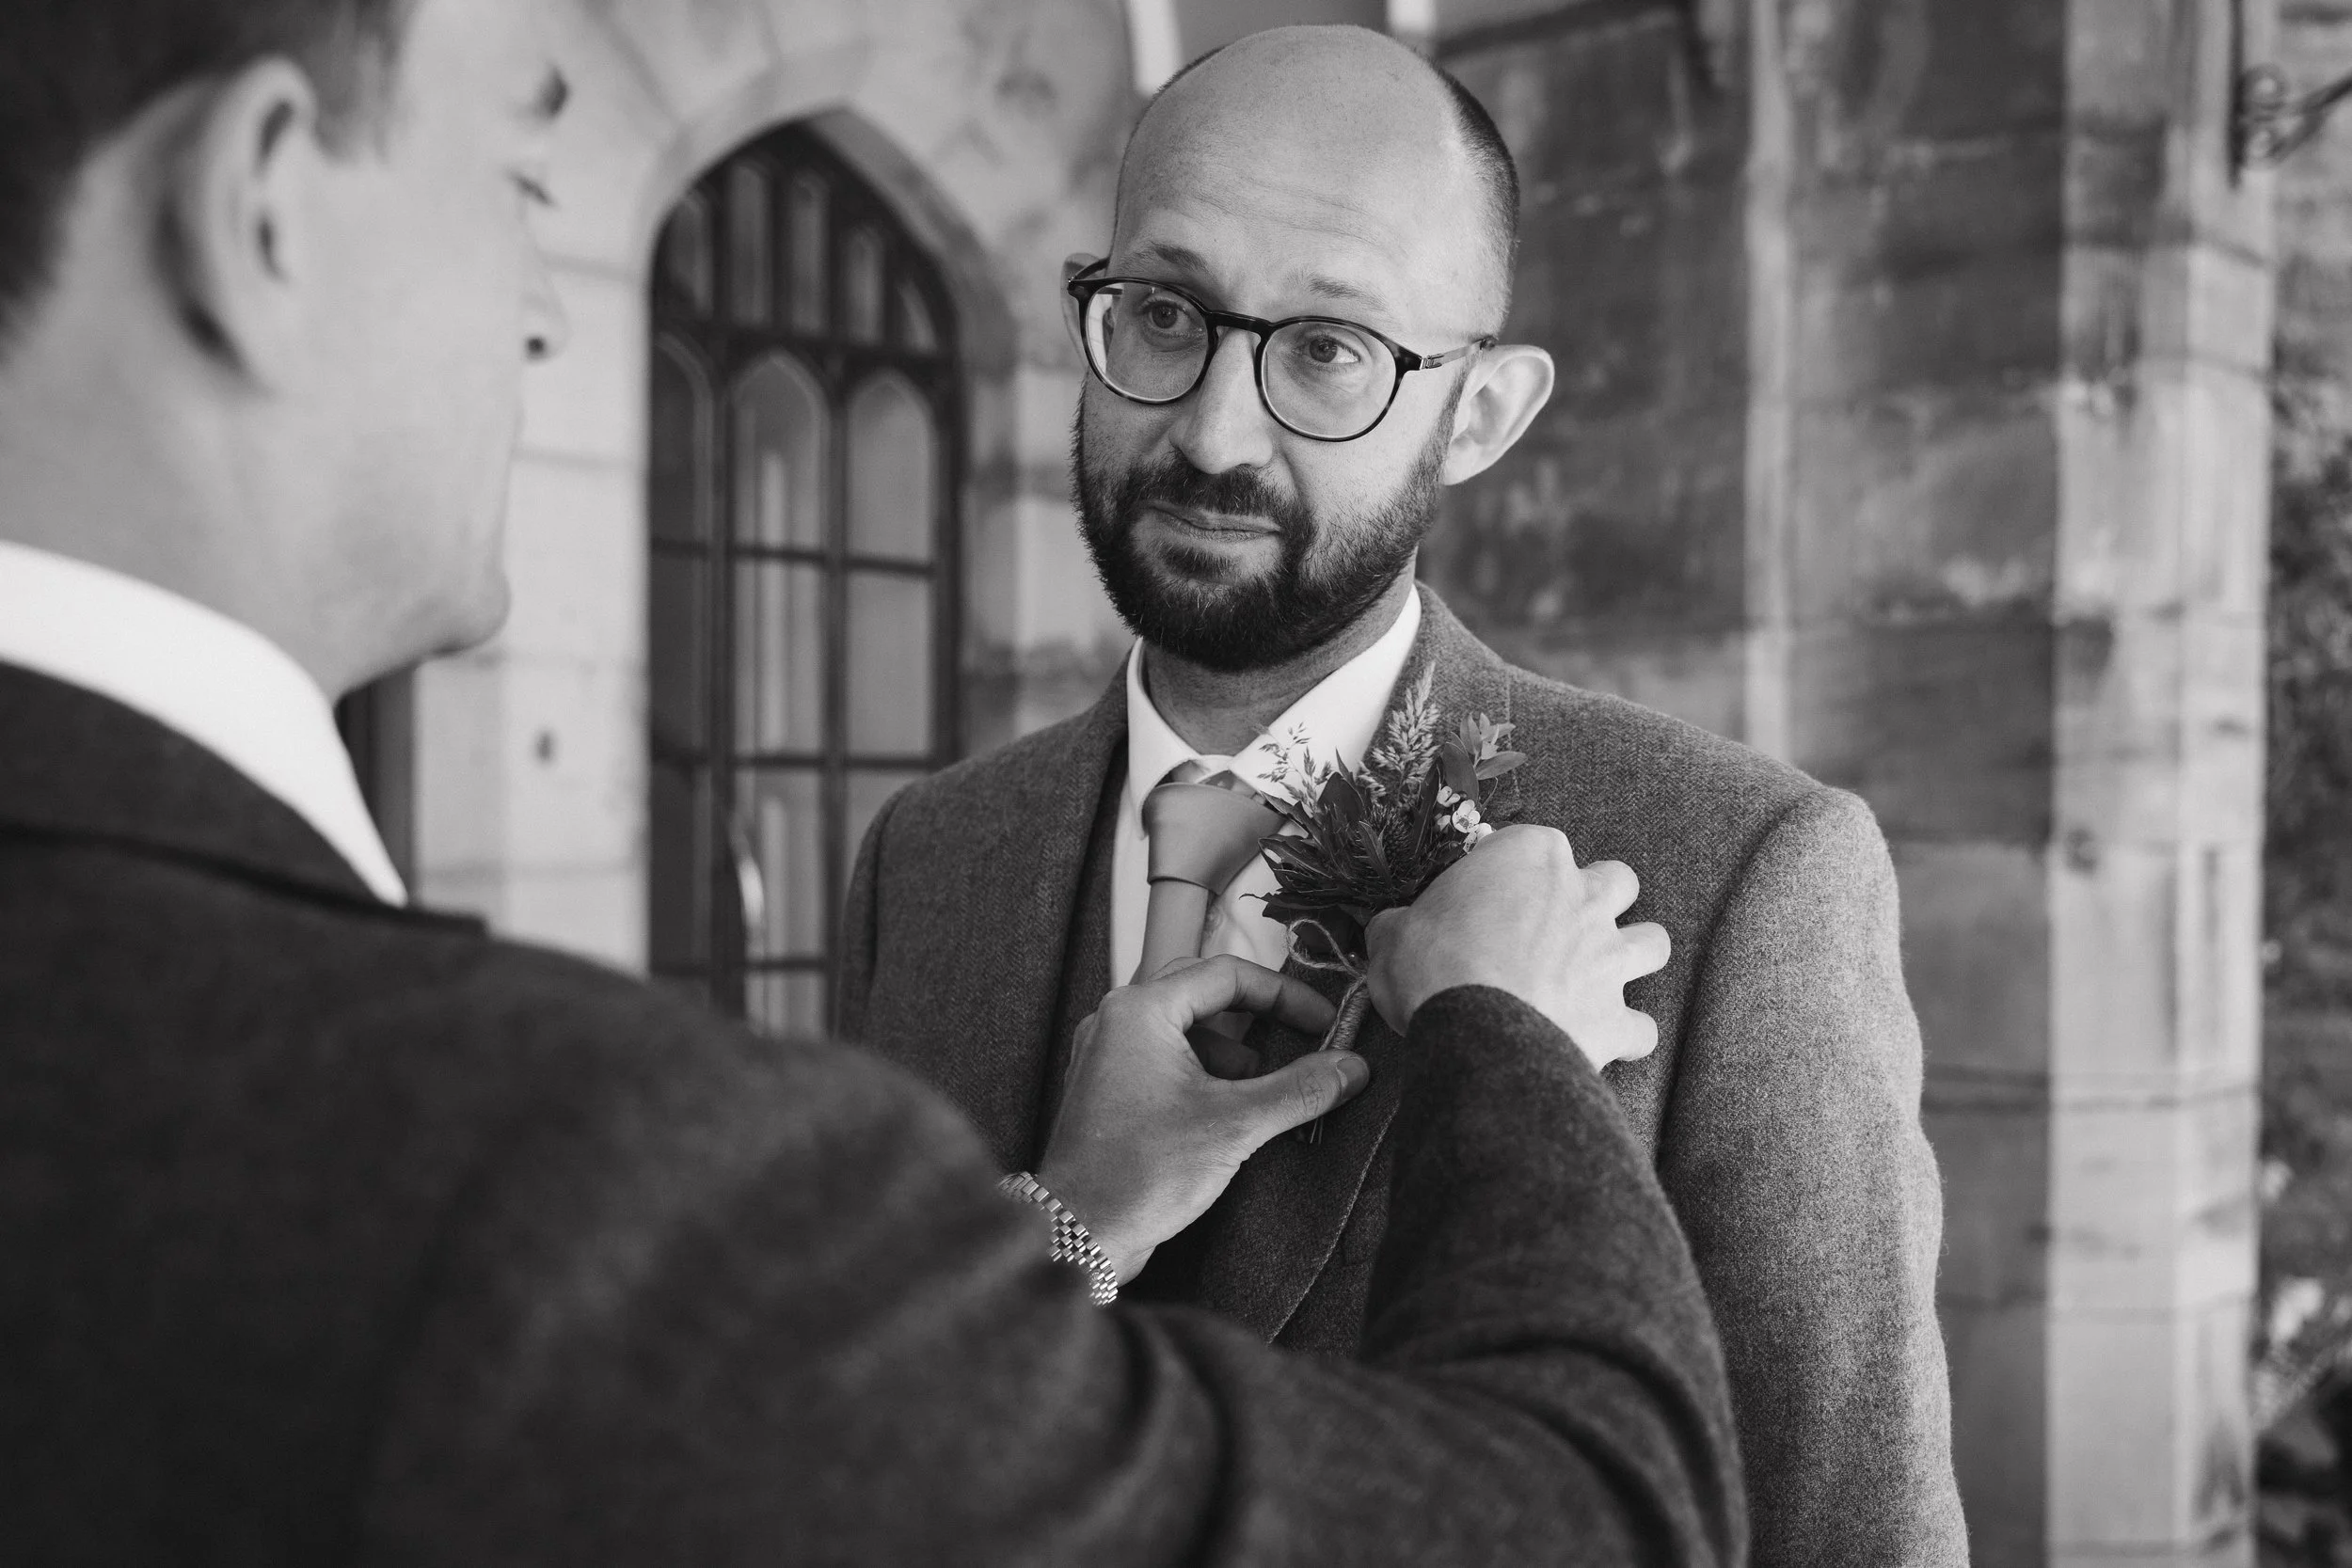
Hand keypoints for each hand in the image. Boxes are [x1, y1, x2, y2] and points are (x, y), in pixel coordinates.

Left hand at [1038, 956, 1367, 1280]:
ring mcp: (1108, 1055)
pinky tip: (1232, 1111)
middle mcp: (1117, 1020)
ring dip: (1234, 1050)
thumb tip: (1352, 1068)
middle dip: (1259, 1017)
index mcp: (1140, 1010)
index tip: (1325, 1025)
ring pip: (1186, 1029)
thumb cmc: (1142, 1173)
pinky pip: (1166, 1059)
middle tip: (1304, 1040)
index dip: (1285, 996)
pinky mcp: (1109, 1089)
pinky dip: (1205, 1073)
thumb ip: (1298, 1090)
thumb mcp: (1234, 1126)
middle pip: (1204, 992)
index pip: (1227, 974)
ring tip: (1268, 1089)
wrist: (1079, 1235)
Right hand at [1366, 824, 1668, 1071]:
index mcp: (1529, 857)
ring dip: (1631, 955)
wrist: (1475, 1034)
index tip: (1485, 895)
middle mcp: (1581, 897)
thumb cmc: (1432, 968)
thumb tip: (1390, 929)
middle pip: (1615, 879)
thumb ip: (1401, 923)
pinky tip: (1603, 1040)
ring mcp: (1607, 957)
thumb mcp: (1393, 932)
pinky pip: (1641, 1027)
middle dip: (1597, 898)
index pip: (1531, 843)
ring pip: (1652, 941)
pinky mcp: (1617, 1018)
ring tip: (1600, 973)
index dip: (1510, 870)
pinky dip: (1626, 1034)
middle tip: (1558, 925)